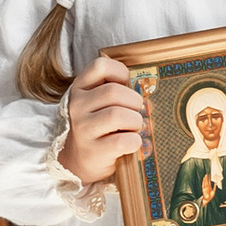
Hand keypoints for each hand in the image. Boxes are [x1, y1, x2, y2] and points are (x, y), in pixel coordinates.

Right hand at [60, 49, 148, 185]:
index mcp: (80, 88)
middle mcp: (77, 106)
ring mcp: (84, 128)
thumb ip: (116, 90)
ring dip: (135, 121)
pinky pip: (123, 141)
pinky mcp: (95, 150)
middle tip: (135, 112)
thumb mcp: (98, 103)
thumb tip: (148, 91)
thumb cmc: (99, 126)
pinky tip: (131, 142)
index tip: (126, 85)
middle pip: (114, 92)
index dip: (120, 72)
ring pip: (118, 115)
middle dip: (134, 102)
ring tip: (133, 127)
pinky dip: (134, 141)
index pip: (100, 66)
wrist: (81, 159)